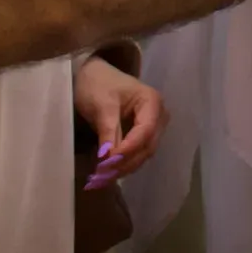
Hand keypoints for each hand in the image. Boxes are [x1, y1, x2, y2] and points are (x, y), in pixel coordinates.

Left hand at [74, 57, 167, 189]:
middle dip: (126, 161)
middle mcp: (158, 115)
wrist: (93, 76)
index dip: (129, 149)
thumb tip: (108, 160)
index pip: (145, 131)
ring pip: (144, 152)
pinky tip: (109, 170)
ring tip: (103, 177)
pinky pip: (138, 152)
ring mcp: (152, 126)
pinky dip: (124, 162)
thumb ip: (108, 132)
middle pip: (147, 145)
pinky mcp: (142, 135)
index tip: (107, 163)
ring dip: (125, 166)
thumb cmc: (98, 85)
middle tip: (103, 175)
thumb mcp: (102, 106)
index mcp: (152, 101)